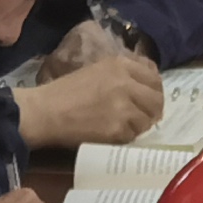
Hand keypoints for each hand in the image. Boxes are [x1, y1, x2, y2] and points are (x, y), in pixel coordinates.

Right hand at [7, 44, 163, 150]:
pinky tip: (113, 134)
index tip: (149, 99)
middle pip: (157, 99)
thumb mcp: (97, 69)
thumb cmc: (65, 91)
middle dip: (153, 110)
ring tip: (125, 126)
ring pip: (147, 119)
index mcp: (120, 65)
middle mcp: (126, 83)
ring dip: (139, 125)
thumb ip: (123, 73)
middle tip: (144, 117)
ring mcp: (123, 106)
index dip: (155, 90)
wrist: (45, 111)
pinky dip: (126, 137)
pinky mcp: (117, 128)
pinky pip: (133, 135)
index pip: (154, 77)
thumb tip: (147, 85)